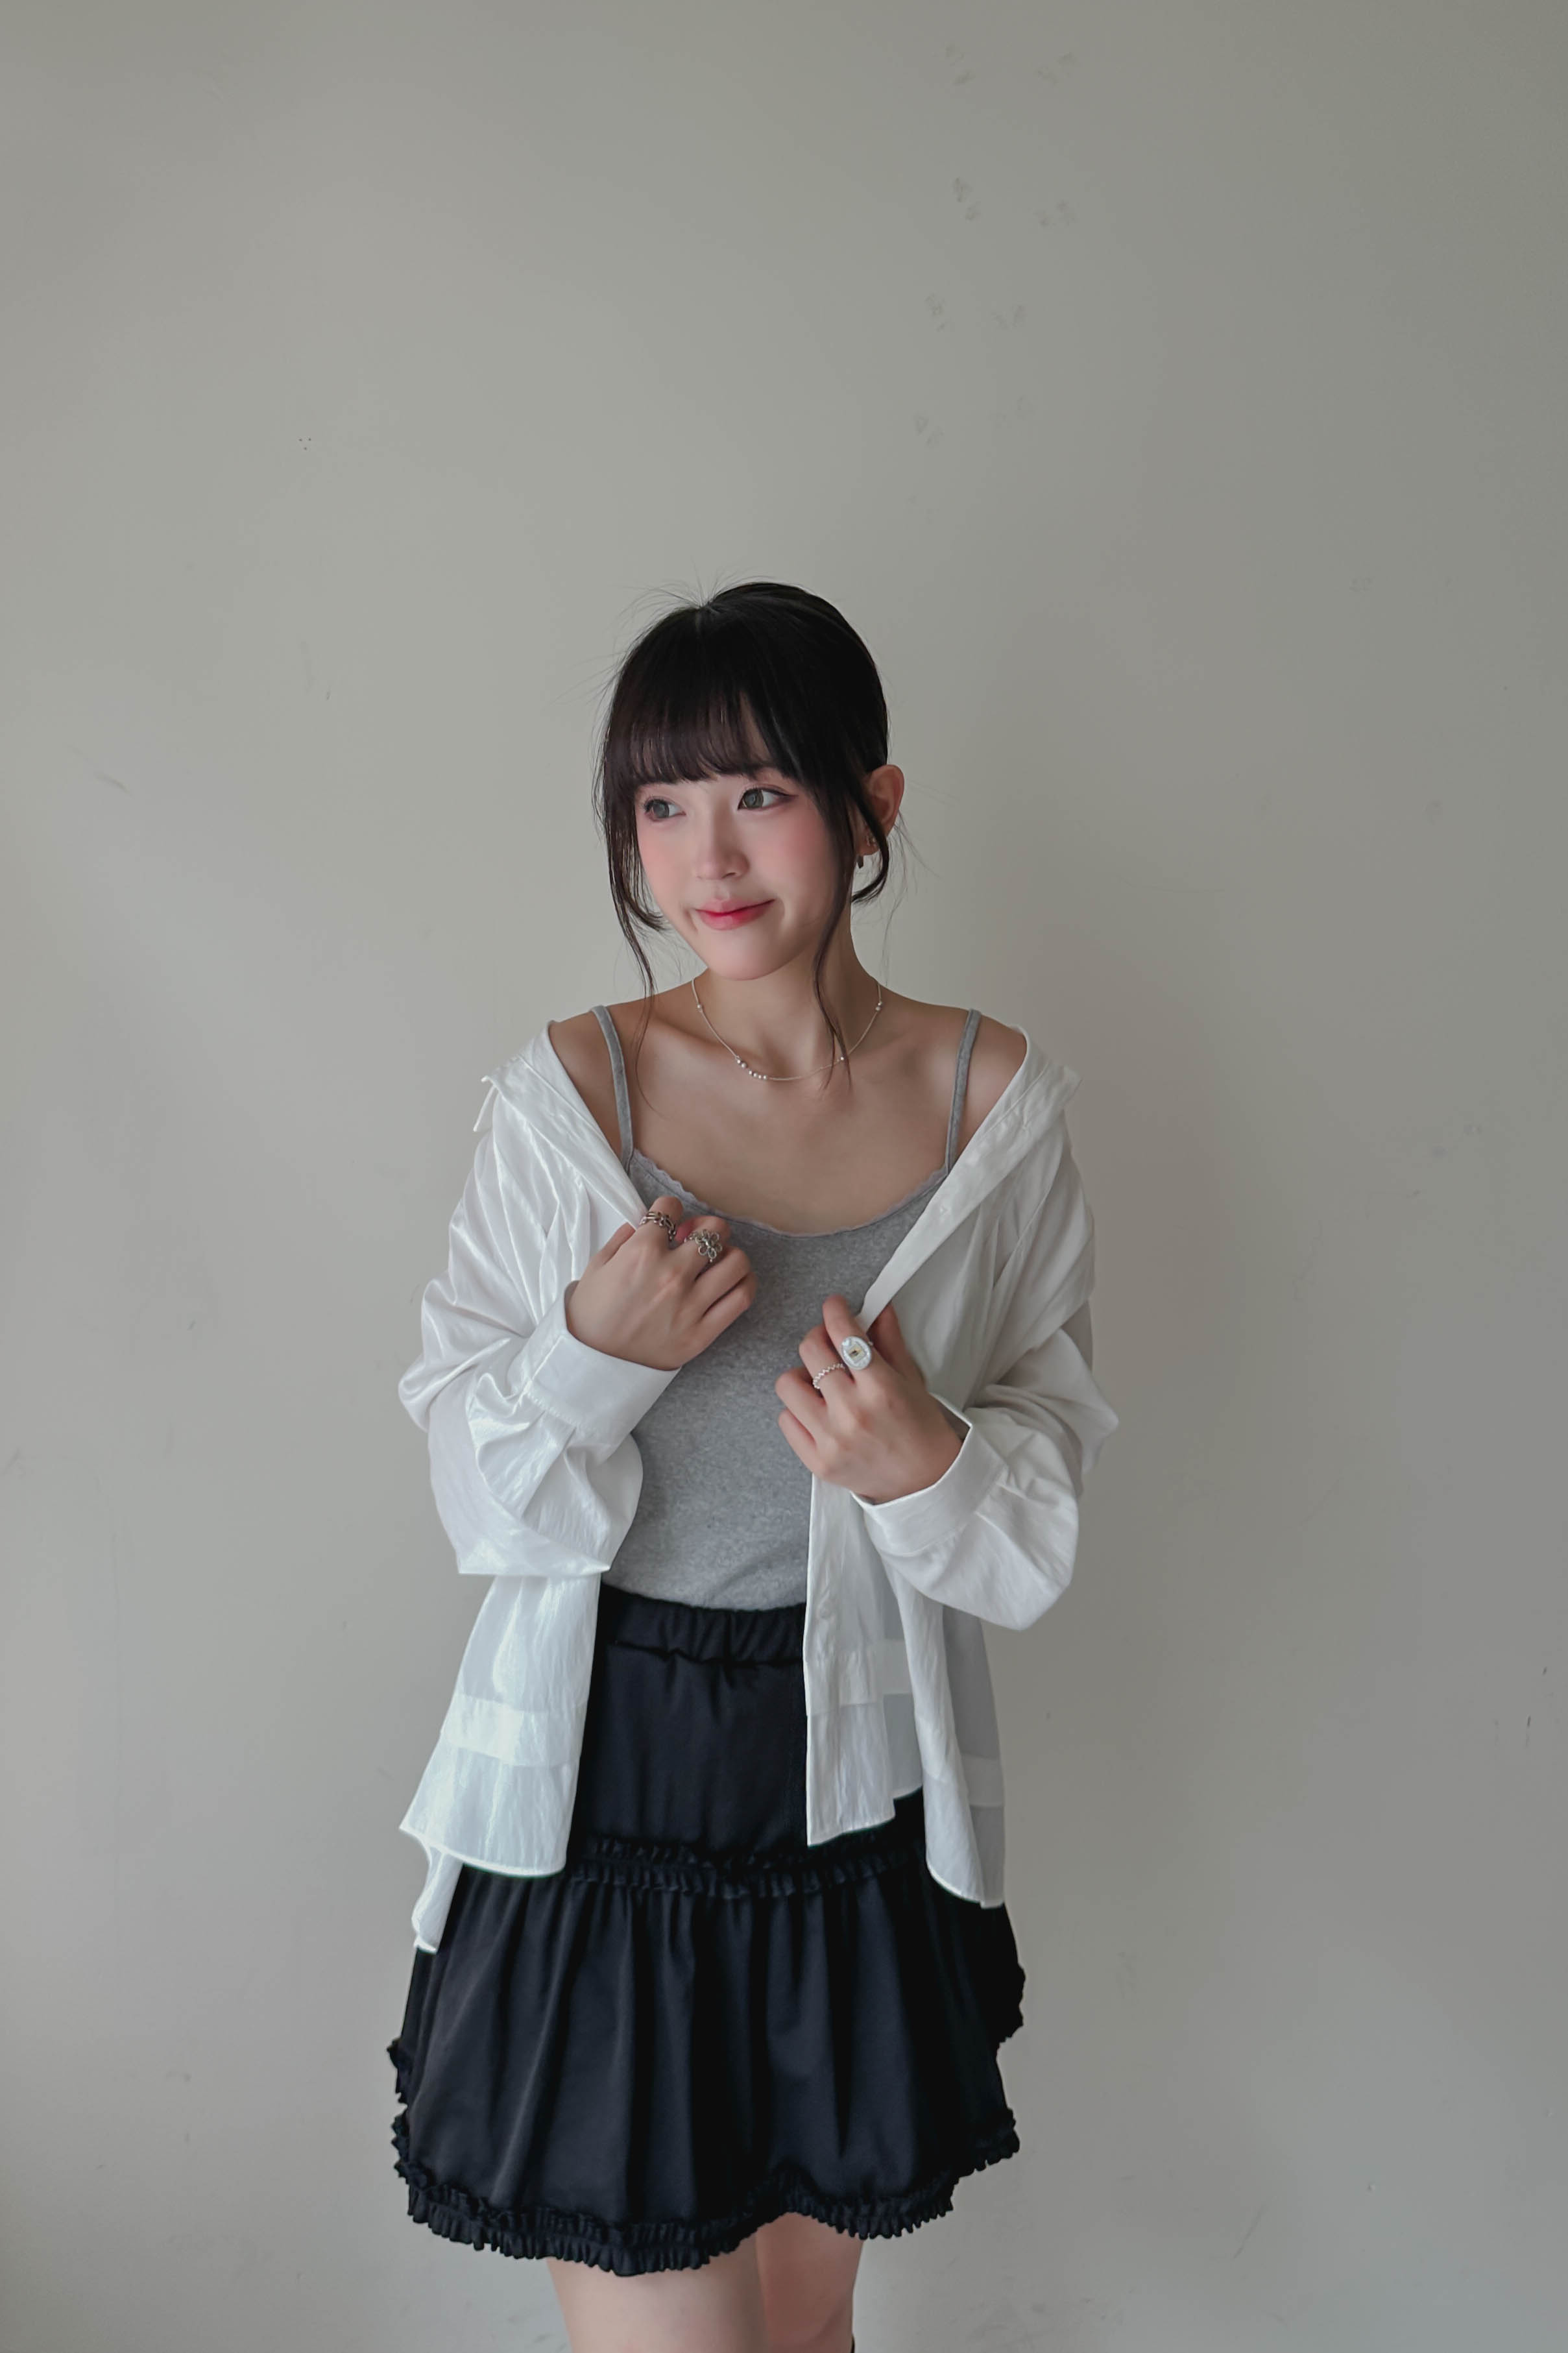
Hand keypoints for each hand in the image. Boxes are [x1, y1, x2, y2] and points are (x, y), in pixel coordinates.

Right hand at [566, 1198, 755, 1370]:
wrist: (592, 1364)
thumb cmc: (591, 1315)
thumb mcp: (596, 1266)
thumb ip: (624, 1239)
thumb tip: (646, 1224)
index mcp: (641, 1253)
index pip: (670, 1208)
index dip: (668, 1211)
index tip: (666, 1222)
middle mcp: (671, 1274)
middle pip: (714, 1230)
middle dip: (705, 1228)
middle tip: (695, 1241)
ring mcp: (690, 1304)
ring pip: (737, 1261)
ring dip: (729, 1255)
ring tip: (716, 1263)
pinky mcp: (702, 1333)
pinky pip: (741, 1299)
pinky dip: (744, 1284)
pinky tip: (733, 1283)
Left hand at [774, 1294, 965, 1503]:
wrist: (926, 1482)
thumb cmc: (922, 1429)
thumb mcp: (911, 1379)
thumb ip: (890, 1341)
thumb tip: (878, 1308)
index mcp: (880, 1388)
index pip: (843, 1333)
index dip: (835, 1311)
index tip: (835, 1306)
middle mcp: (852, 1412)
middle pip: (810, 1351)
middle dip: (818, 1337)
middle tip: (828, 1342)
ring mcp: (831, 1440)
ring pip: (788, 1384)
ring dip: (802, 1375)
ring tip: (819, 1382)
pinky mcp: (817, 1462)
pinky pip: (786, 1420)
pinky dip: (798, 1410)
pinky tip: (817, 1411)